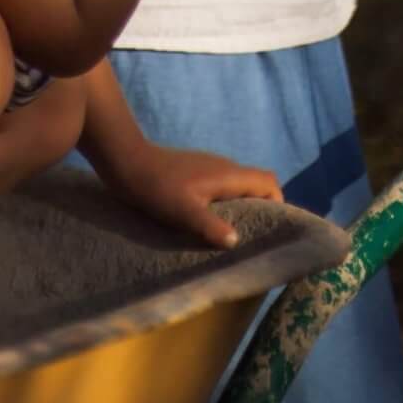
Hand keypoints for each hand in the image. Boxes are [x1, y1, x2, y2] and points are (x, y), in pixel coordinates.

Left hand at [106, 143, 282, 248]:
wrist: (125, 161)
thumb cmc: (156, 187)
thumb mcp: (183, 211)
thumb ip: (210, 225)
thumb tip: (235, 241)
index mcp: (229, 174)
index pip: (269, 182)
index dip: (277, 203)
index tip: (271, 228)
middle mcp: (224, 168)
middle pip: (256, 185)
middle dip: (260, 210)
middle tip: (252, 237)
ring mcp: (209, 168)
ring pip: (236, 188)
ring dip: (239, 208)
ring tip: (231, 235)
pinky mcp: (194, 172)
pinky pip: (219, 188)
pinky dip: (222, 204)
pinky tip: (208, 223)